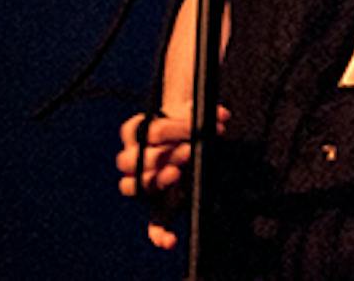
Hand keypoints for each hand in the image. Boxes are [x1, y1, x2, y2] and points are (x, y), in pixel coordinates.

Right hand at [115, 106, 227, 249]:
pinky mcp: (158, 204)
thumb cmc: (186, 121)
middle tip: (187, 151)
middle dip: (162, 155)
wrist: (187, 135)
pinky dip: (159, 233)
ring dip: (157, 180)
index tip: (191, 130)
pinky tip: (170, 241)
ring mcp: (142, 183)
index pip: (146, 131)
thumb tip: (222, 116)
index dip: (170, 130)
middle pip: (132, 160)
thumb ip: (206, 112)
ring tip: (177, 174)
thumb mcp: (193, 111)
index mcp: (136, 131)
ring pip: (132, 186)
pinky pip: (153, 222)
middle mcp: (132, 158)